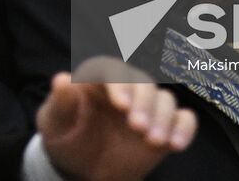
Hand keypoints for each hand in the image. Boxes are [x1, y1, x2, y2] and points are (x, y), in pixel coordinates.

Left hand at [37, 63, 196, 180]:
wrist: (82, 168)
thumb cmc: (65, 137)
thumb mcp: (54, 122)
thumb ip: (60, 103)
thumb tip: (61, 80)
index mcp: (98, 79)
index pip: (112, 70)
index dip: (119, 83)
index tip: (120, 105)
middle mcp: (127, 88)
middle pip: (143, 82)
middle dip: (144, 103)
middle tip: (138, 127)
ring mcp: (147, 107)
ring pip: (165, 99)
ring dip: (163, 118)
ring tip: (154, 140)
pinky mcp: (163, 126)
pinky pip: (183, 119)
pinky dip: (184, 128)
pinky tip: (176, 145)